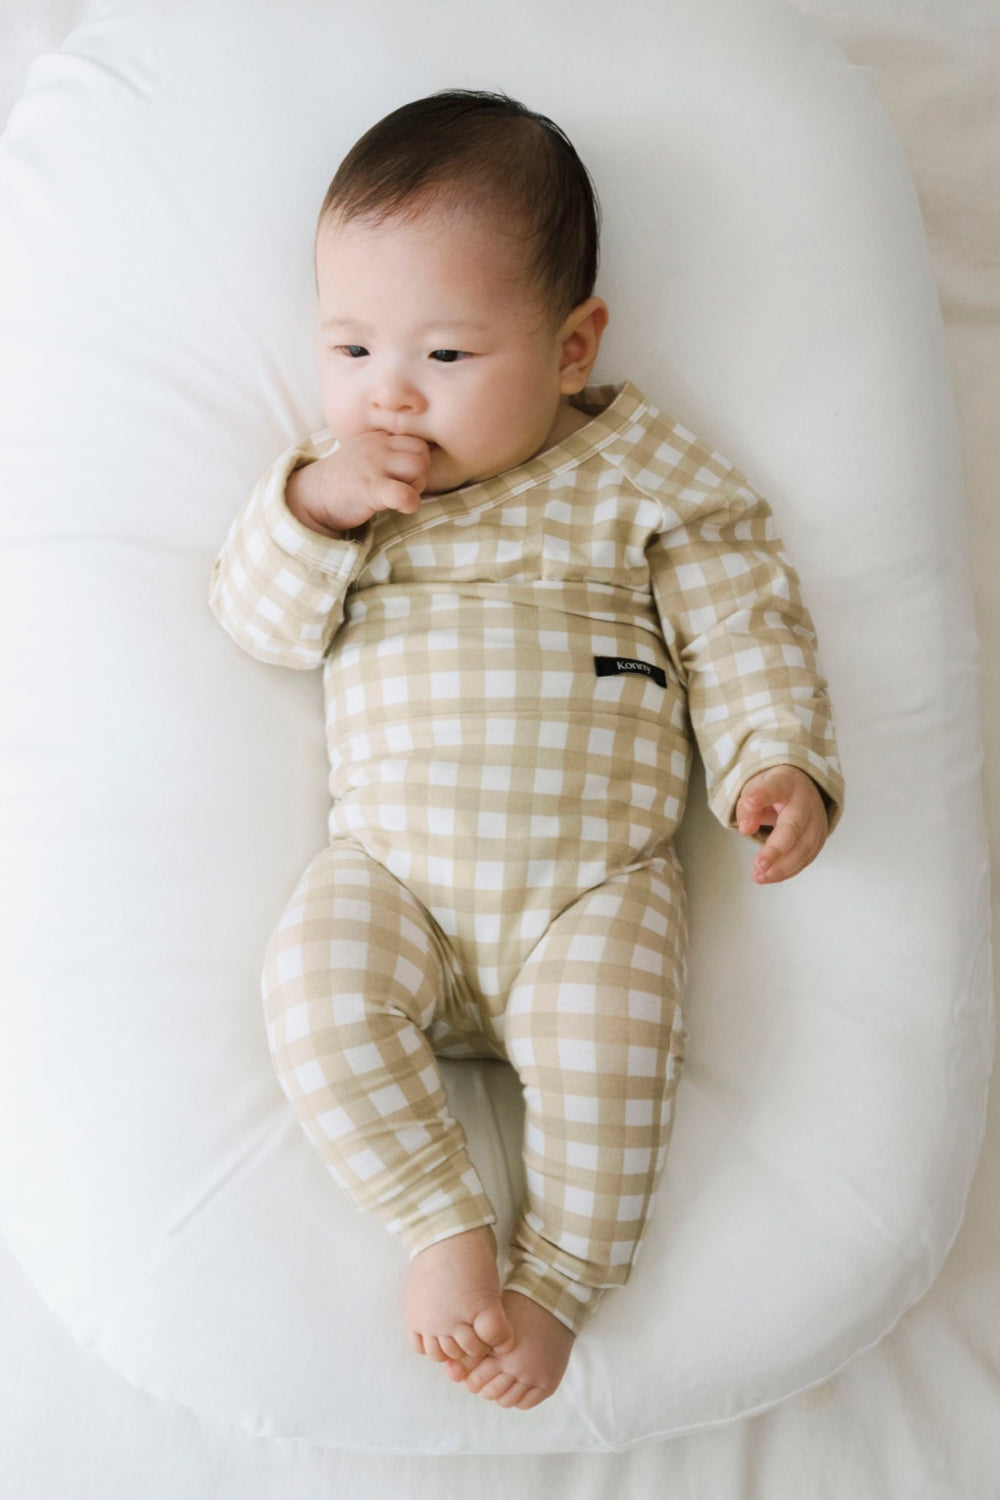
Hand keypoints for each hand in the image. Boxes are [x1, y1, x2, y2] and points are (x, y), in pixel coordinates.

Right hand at [287, 431, 430, 535]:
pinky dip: (411, 503)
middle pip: (422, 452)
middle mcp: (377, 447)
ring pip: (419, 467)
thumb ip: (389, 453)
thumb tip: (422, 461)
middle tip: (405, 488)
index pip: (417, 440)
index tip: (405, 477)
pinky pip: (405, 494)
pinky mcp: (370, 489)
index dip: (419, 461)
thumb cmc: (344, 481)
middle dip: (422, 474)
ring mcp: (374, 466)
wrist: (312, 496)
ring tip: (400, 497)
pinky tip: (401, 508)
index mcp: (378, 438)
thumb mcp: (365, 455)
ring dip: (417, 487)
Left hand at [735, 765, 828, 884]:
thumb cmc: (775, 790)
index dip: (762, 796)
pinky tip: (770, 877)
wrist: (802, 789)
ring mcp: (816, 823)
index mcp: (786, 783)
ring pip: (804, 848)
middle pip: (794, 826)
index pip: (775, 788)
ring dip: (782, 867)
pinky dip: (787, 871)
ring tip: (759, 876)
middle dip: (777, 848)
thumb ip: (747, 808)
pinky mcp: (818, 840)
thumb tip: (745, 829)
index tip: (749, 802)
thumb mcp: (755, 790)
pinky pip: (805, 859)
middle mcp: (805, 803)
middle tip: (760, 864)